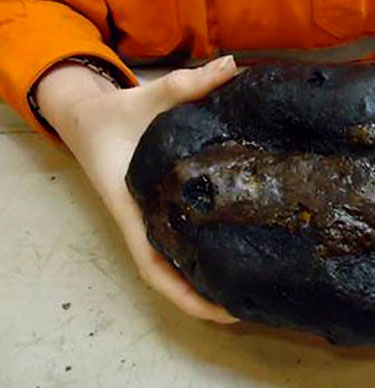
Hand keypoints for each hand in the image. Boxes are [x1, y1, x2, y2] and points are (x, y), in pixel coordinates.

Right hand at [36, 55, 239, 322]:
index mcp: (133, 205)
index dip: (185, 292)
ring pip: (176, 263)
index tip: (220, 311)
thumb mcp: (146, 98)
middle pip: (170, 275)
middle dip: (203, 299)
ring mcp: (153, 217)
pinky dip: (202, 258)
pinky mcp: (163, 208)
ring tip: (248, 294)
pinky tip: (233, 257)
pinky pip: (182, 241)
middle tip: (249, 308)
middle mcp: (144, 219)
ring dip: (203, 284)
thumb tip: (231, 68)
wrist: (92, 118)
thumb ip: (186, 84)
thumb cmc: (115, 115)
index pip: (155, 262)